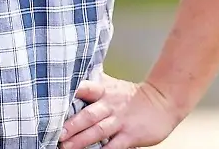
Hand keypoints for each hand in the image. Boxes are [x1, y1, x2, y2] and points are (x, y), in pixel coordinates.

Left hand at [59, 73, 180, 148]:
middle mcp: (110, 105)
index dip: (70, 93)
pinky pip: (114, 147)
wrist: (164, 101)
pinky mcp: (130, 136)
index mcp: (104, 91)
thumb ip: (93, 84)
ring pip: (98, 131)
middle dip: (72, 125)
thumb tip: (71, 77)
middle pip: (89, 115)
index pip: (85, 89)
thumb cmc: (133, 96)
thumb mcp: (112, 85)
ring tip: (66, 147)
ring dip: (81, 140)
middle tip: (56, 132)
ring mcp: (120, 121)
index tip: (53, 99)